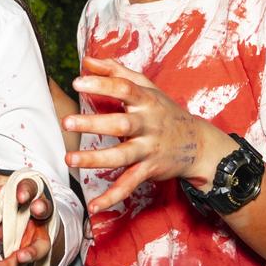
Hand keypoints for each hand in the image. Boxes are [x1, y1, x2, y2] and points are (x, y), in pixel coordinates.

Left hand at [0, 170, 51, 265]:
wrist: (18, 208)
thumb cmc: (10, 193)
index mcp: (30, 190)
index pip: (31, 186)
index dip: (27, 191)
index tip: (20, 196)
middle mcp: (39, 211)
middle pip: (45, 210)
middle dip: (41, 210)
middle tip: (36, 211)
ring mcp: (38, 232)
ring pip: (41, 243)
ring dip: (32, 251)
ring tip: (19, 257)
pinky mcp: (30, 249)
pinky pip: (24, 259)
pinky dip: (10, 265)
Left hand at [64, 56, 218, 212]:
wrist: (198, 144)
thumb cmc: (164, 111)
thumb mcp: (147, 87)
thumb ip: (116, 71)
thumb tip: (88, 60)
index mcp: (147, 101)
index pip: (125, 89)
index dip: (102, 84)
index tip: (78, 82)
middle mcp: (148, 125)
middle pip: (121, 124)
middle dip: (94, 123)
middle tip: (67, 122)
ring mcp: (149, 149)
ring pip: (121, 156)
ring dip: (95, 159)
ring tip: (70, 159)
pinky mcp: (149, 170)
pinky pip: (129, 184)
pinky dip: (112, 197)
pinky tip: (94, 205)